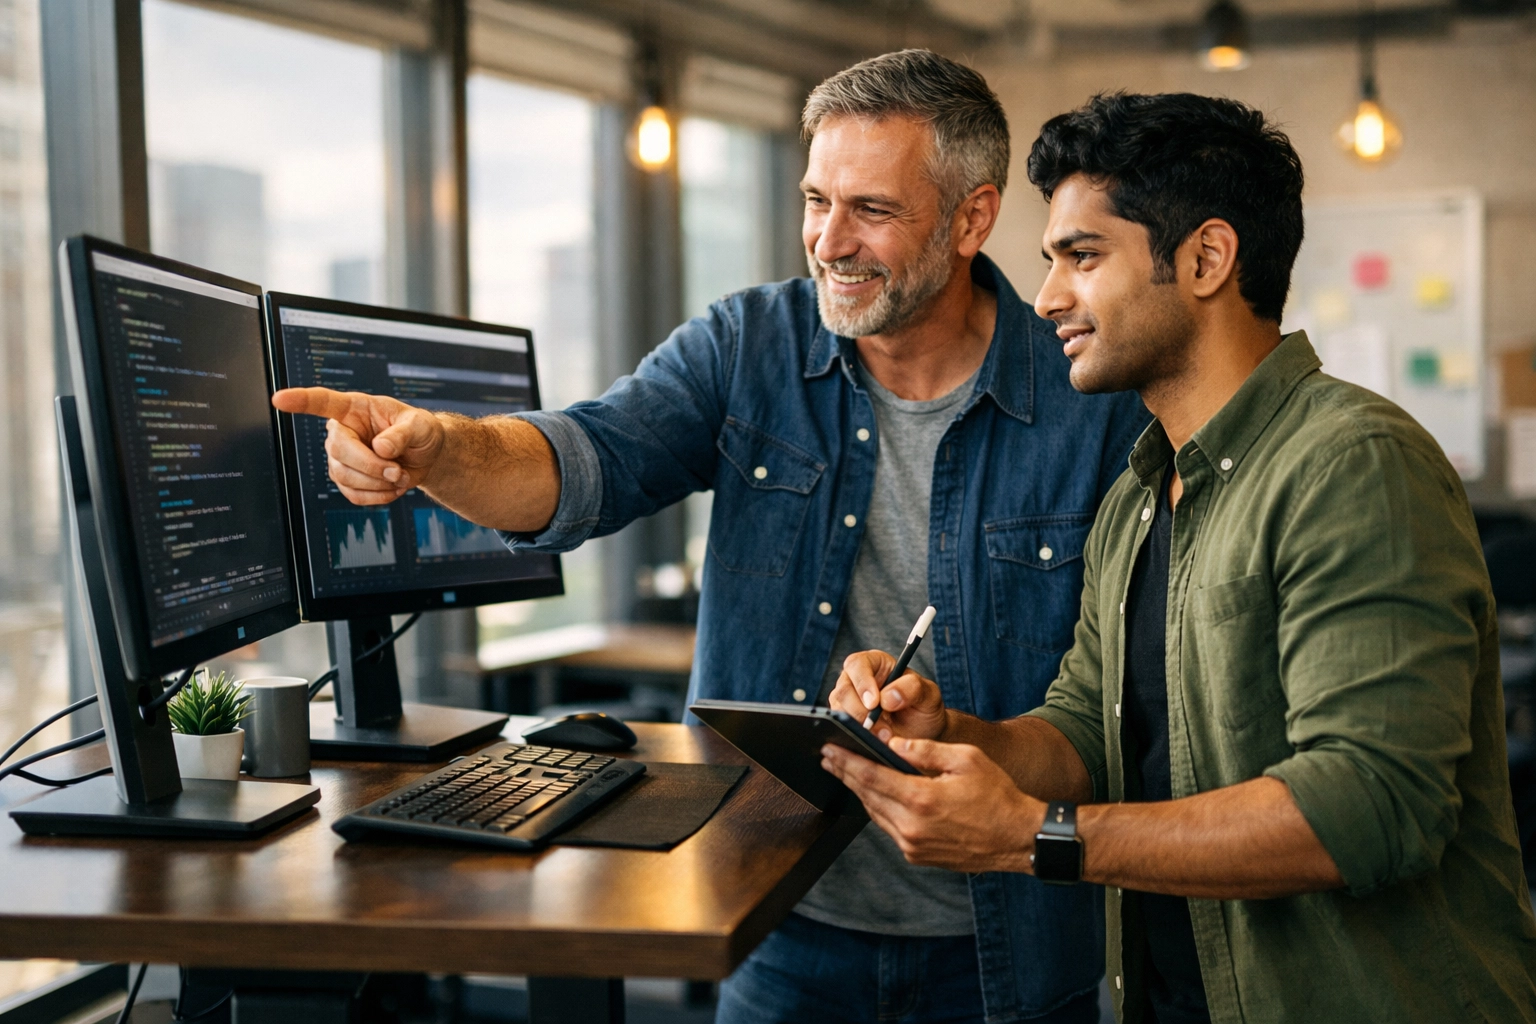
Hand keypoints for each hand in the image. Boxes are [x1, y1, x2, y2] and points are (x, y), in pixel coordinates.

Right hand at [272, 387, 444, 504]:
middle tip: (399, 470)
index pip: (322, 402)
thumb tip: (380, 447)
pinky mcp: (347, 480)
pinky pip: (353, 496)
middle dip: (372, 467)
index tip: (279, 400)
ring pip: (345, 477)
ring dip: (378, 484)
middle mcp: (342, 432)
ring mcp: (340, 458)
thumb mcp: (420, 425)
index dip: (300, 401)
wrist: (425, 456)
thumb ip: (403, 433)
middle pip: (338, 451)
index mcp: (355, 409)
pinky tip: (393, 488)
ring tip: (401, 477)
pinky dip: (378, 497)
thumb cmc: (420, 432)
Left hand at [821, 737, 1042, 873]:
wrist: (1018, 839)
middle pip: (867, 796)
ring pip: (875, 814)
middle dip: (845, 774)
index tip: (829, 749)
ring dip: (859, 792)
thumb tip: (892, 745)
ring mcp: (913, 845)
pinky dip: (879, 809)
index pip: (871, 776)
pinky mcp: (917, 856)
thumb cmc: (997, 795)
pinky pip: (889, 828)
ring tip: (845, 772)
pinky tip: (873, 795)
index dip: (847, 762)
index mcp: (922, 799)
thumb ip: (926, 751)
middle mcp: (912, 827)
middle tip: (828, 757)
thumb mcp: (966, 759)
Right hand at [827, 649, 947, 742]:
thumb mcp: (927, 694)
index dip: (862, 682)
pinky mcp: (845, 723)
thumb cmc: (923, 708)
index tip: (874, 703)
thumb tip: (887, 698)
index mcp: (875, 664)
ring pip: (839, 712)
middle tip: (883, 729)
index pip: (857, 664)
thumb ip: (912, 688)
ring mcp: (848, 703)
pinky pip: (841, 729)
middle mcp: (856, 681)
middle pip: (843, 690)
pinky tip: (873, 743)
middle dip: (861, 712)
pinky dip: (855, 737)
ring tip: (885, 738)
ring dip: (860, 727)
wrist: (922, 735)